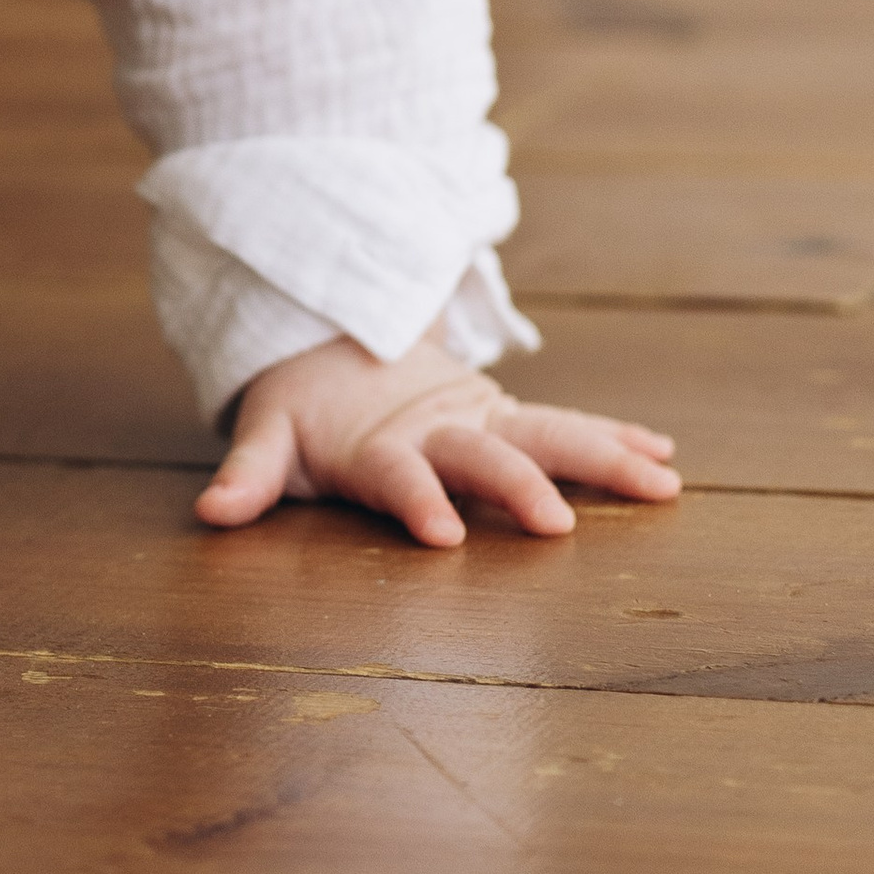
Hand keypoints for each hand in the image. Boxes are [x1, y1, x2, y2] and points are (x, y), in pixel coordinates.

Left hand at [196, 331, 679, 548]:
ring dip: (600, 456)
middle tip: (559, 524)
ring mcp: (479, 419)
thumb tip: (209, 512)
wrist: (335, 337)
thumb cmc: (302, 411)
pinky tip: (664, 458)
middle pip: (484, 455)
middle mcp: (439, 428)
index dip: (416, 501)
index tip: (443, 535)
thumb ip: (247, 476)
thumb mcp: (267, 438)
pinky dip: (614, 438)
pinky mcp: (506, 417)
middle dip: (520, 486)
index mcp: (379, 445)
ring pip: (544, 433)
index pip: (397, 475)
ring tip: (661, 480)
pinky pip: (566, 427)